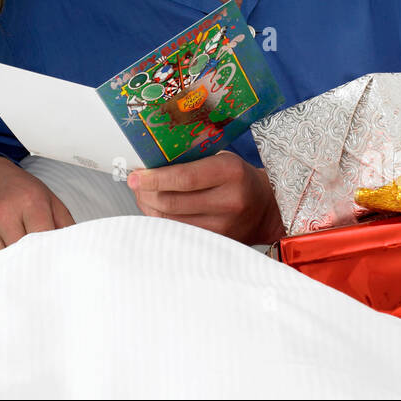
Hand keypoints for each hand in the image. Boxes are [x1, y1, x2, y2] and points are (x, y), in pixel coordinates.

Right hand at [0, 154, 74, 263]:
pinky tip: (7, 267)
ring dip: (16, 270)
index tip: (59, 267)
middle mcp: (3, 213)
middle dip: (36, 265)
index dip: (52, 255)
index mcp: (29, 201)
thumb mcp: (48, 198)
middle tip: (46, 277)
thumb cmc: (18, 190)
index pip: (44, 238)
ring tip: (27, 272)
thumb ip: (65, 224)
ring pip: (4, 264)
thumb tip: (75, 251)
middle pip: (24, 254)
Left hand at [126, 150, 284, 245]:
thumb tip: (150, 163)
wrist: (266, 207)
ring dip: (150, 207)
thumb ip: (191, 160)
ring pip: (171, 221)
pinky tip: (156, 209)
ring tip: (142, 195)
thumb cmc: (238, 177)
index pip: (184, 178)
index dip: (155, 178)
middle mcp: (229, 200)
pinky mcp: (217, 241)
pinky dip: (161, 221)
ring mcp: (223, 226)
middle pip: (173, 202)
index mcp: (230, 172)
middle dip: (146, 193)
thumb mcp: (221, 158)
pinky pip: (179, 232)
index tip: (135, 176)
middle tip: (134, 183)